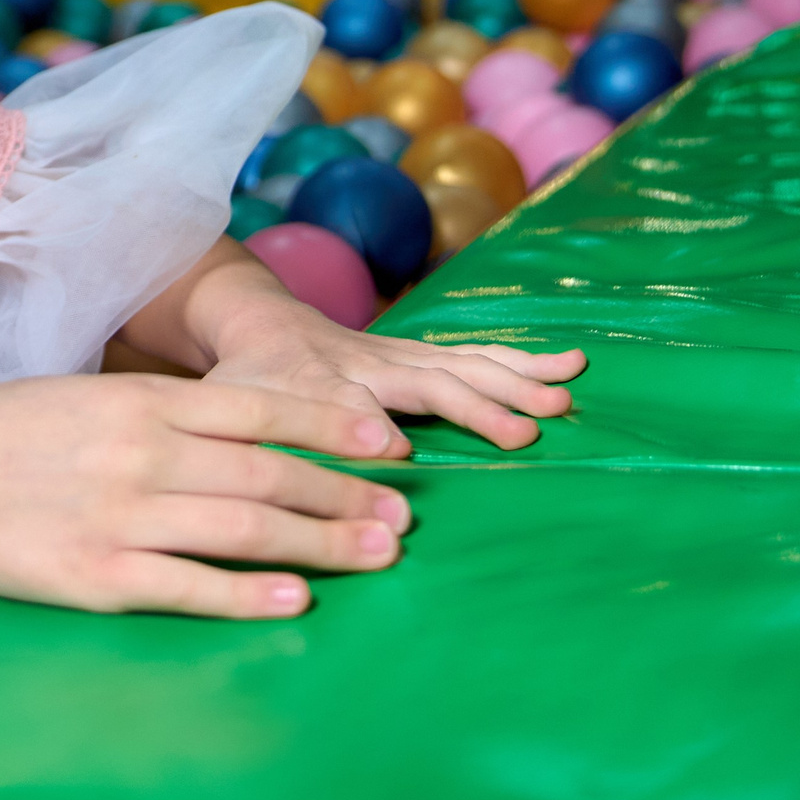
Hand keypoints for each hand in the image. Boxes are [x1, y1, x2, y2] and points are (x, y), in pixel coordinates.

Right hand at [0, 376, 412, 619]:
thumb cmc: (0, 432)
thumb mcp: (89, 396)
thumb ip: (162, 413)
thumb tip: (241, 431)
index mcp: (141, 401)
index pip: (261, 409)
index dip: (333, 427)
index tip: (388, 442)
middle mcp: (143, 453)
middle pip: (270, 473)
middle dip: (347, 494)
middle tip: (403, 516)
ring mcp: (123, 517)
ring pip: (246, 529)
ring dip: (321, 542)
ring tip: (376, 554)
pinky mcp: (97, 576)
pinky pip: (190, 586)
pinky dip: (249, 592)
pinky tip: (295, 598)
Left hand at [200, 289, 583, 453]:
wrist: (258, 321)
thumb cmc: (244, 379)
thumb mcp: (231, 410)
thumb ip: (252, 438)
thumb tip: (267, 478)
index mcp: (313, 383)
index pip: (342, 407)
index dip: (368, 429)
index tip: (399, 454)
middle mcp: (364, 366)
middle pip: (423, 384)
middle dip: (473, 408)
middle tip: (522, 436)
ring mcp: (398, 356)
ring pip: (460, 364)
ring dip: (513, 382)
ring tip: (563, 399)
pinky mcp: (421, 353)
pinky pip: (475, 355)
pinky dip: (521, 359)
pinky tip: (568, 364)